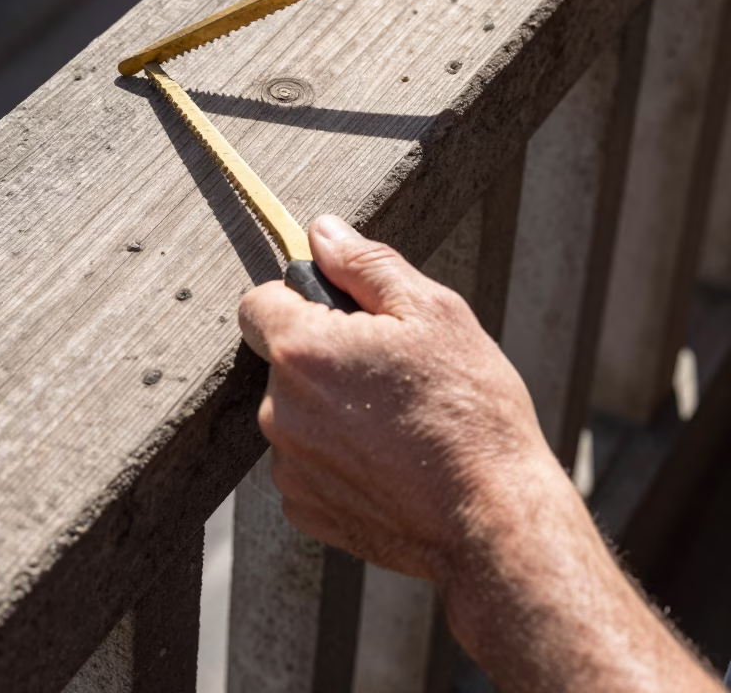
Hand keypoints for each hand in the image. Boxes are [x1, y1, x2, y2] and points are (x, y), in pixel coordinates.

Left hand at [239, 216, 556, 622]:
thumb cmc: (470, 409)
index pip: (258, 302)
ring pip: (297, 412)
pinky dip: (338, 457)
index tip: (347, 315)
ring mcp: (290, 467)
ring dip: (331, 409)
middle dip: (325, 356)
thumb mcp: (432, 312)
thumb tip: (322, 232)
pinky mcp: (306, 510)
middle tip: (392, 372)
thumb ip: (365, 265)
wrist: (493, 519)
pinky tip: (390, 461)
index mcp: (302, 352)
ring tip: (399, 421)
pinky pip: (308, 462)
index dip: (301, 299)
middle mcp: (279, 412)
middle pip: (283, 360)